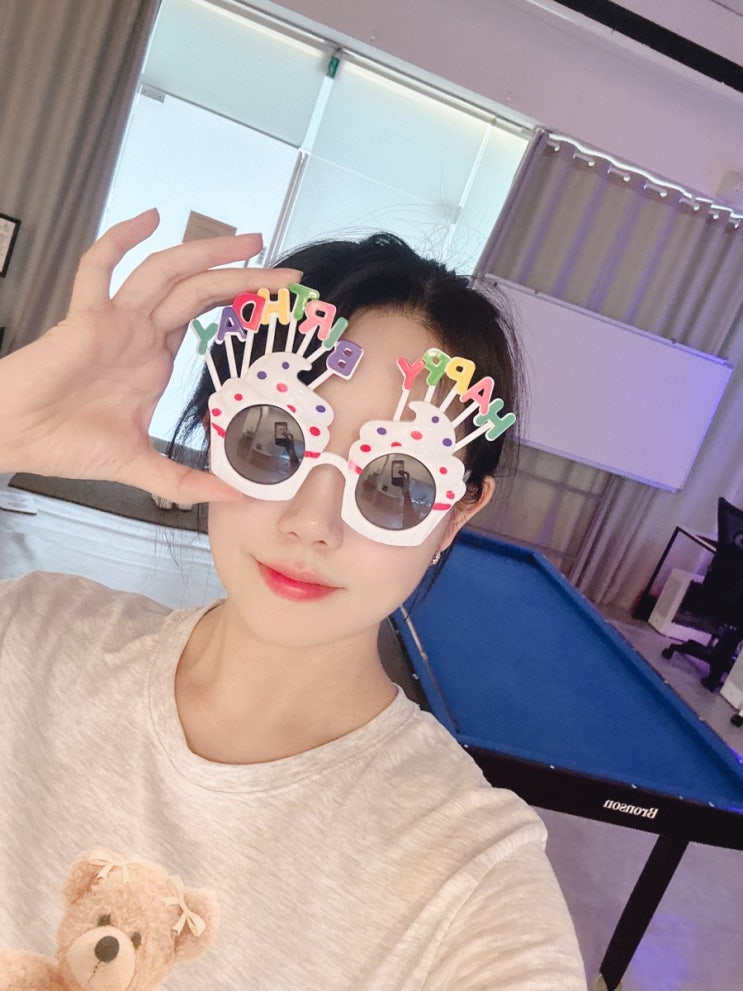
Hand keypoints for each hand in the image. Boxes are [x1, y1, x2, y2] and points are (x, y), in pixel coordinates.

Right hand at [0, 209, 299, 502]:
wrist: (15, 441)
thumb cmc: (66, 446)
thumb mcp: (144, 469)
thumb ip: (189, 484)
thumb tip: (239, 498)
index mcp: (154, 360)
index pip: (206, 318)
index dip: (241, 306)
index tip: (280, 302)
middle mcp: (139, 334)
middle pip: (199, 291)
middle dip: (243, 277)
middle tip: (286, 272)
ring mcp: (114, 321)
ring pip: (166, 273)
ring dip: (206, 253)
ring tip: (249, 242)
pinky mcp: (84, 319)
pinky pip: (99, 268)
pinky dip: (121, 239)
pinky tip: (150, 219)